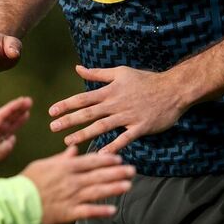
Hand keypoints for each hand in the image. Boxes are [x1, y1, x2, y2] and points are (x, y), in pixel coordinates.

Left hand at [0, 97, 30, 187]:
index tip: (22, 101)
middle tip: (29, 101)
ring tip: (28, 110)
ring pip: (5, 126)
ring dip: (16, 118)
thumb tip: (13, 139)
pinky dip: (13, 129)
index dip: (11, 108)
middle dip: (15, 110)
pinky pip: (5, 135)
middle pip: (3, 119)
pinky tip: (20, 124)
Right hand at [20, 146, 134, 223]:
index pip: (91, 161)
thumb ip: (62, 157)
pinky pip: (88, 211)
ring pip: (97, 191)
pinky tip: (112, 210)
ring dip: (114, 188)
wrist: (17, 201)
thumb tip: (73, 149)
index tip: (119, 159)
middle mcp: (72, 180)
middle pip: (99, 175)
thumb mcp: (44, 163)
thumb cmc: (29, 180)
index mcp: (66, 167)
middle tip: (132, 170)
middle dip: (117, 173)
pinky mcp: (69, 212)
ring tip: (128, 186)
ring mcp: (71, 196)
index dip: (107, 160)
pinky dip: (100, 210)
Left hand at [48, 65, 187, 153]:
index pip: (83, 98)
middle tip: (52, 128)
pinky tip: (101, 155)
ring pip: (102, 127)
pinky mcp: (140, 127)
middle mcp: (116, 104)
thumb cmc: (146, 80)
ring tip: (68, 142)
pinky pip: (124, 139)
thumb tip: (77, 68)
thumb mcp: (120, 72)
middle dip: (69, 121)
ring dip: (84, 134)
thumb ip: (97, 73)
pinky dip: (113, 146)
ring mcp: (128, 116)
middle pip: (88, 113)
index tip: (51, 112)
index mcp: (110, 91)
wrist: (172, 89)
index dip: (66, 105)